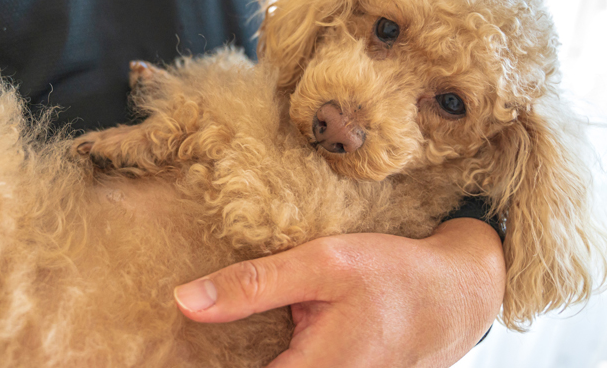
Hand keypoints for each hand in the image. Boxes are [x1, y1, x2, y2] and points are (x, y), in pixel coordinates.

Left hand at [174, 218, 504, 367]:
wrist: (456, 294)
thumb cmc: (394, 275)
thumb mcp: (321, 264)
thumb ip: (253, 285)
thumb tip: (184, 301)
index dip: (198, 362)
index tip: (163, 349)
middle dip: (226, 356)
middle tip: (187, 337)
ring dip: (249, 353)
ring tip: (219, 333)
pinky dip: (270, 353)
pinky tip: (256, 336)